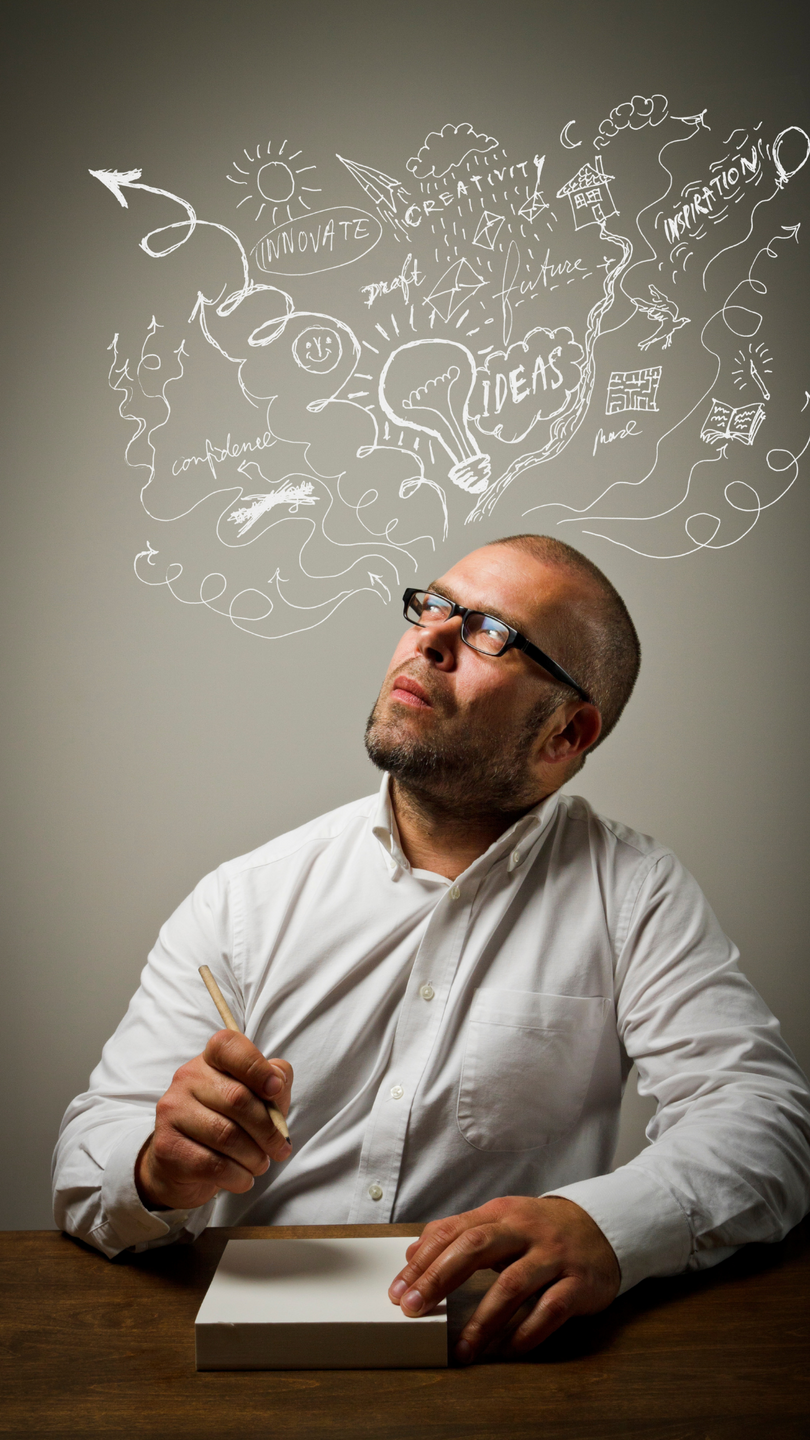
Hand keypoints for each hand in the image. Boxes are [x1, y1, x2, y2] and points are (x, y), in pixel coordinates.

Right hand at [135, 1030, 292, 1211]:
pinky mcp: (167, 1146)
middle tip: (281, 1148)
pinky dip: (238, 1176)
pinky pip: (213, 1164)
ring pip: (226, 1135)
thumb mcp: (255, 1097)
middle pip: (237, 1098)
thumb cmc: (227, 1122)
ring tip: (261, 1165)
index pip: (229, 1046)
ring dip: (255, 1157)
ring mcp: (172, 1111)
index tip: (276, 1090)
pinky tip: (244, 1179)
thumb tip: (278, 1081)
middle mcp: (186, 1079)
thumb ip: (273, 1081)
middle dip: (268, 1129)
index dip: (256, 1066)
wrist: (181, 1163)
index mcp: (210, 1060)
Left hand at [388, 1195, 619, 1362]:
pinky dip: (528, 1332)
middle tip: (414, 1309)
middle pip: (476, 1247)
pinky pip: (550, 1309)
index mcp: (501, 1213)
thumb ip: (460, 1234)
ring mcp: (553, 1255)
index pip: (453, 1231)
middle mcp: (525, 1230)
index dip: (423, 1260)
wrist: (603, 1228)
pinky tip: (510, 1349)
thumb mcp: (502, 1221)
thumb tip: (413, 1255)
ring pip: (512, 1284)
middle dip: (440, 1279)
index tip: (398, 1290)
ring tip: (461, 1349)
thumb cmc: (540, 1231)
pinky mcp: (578, 1282)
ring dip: (483, 1320)